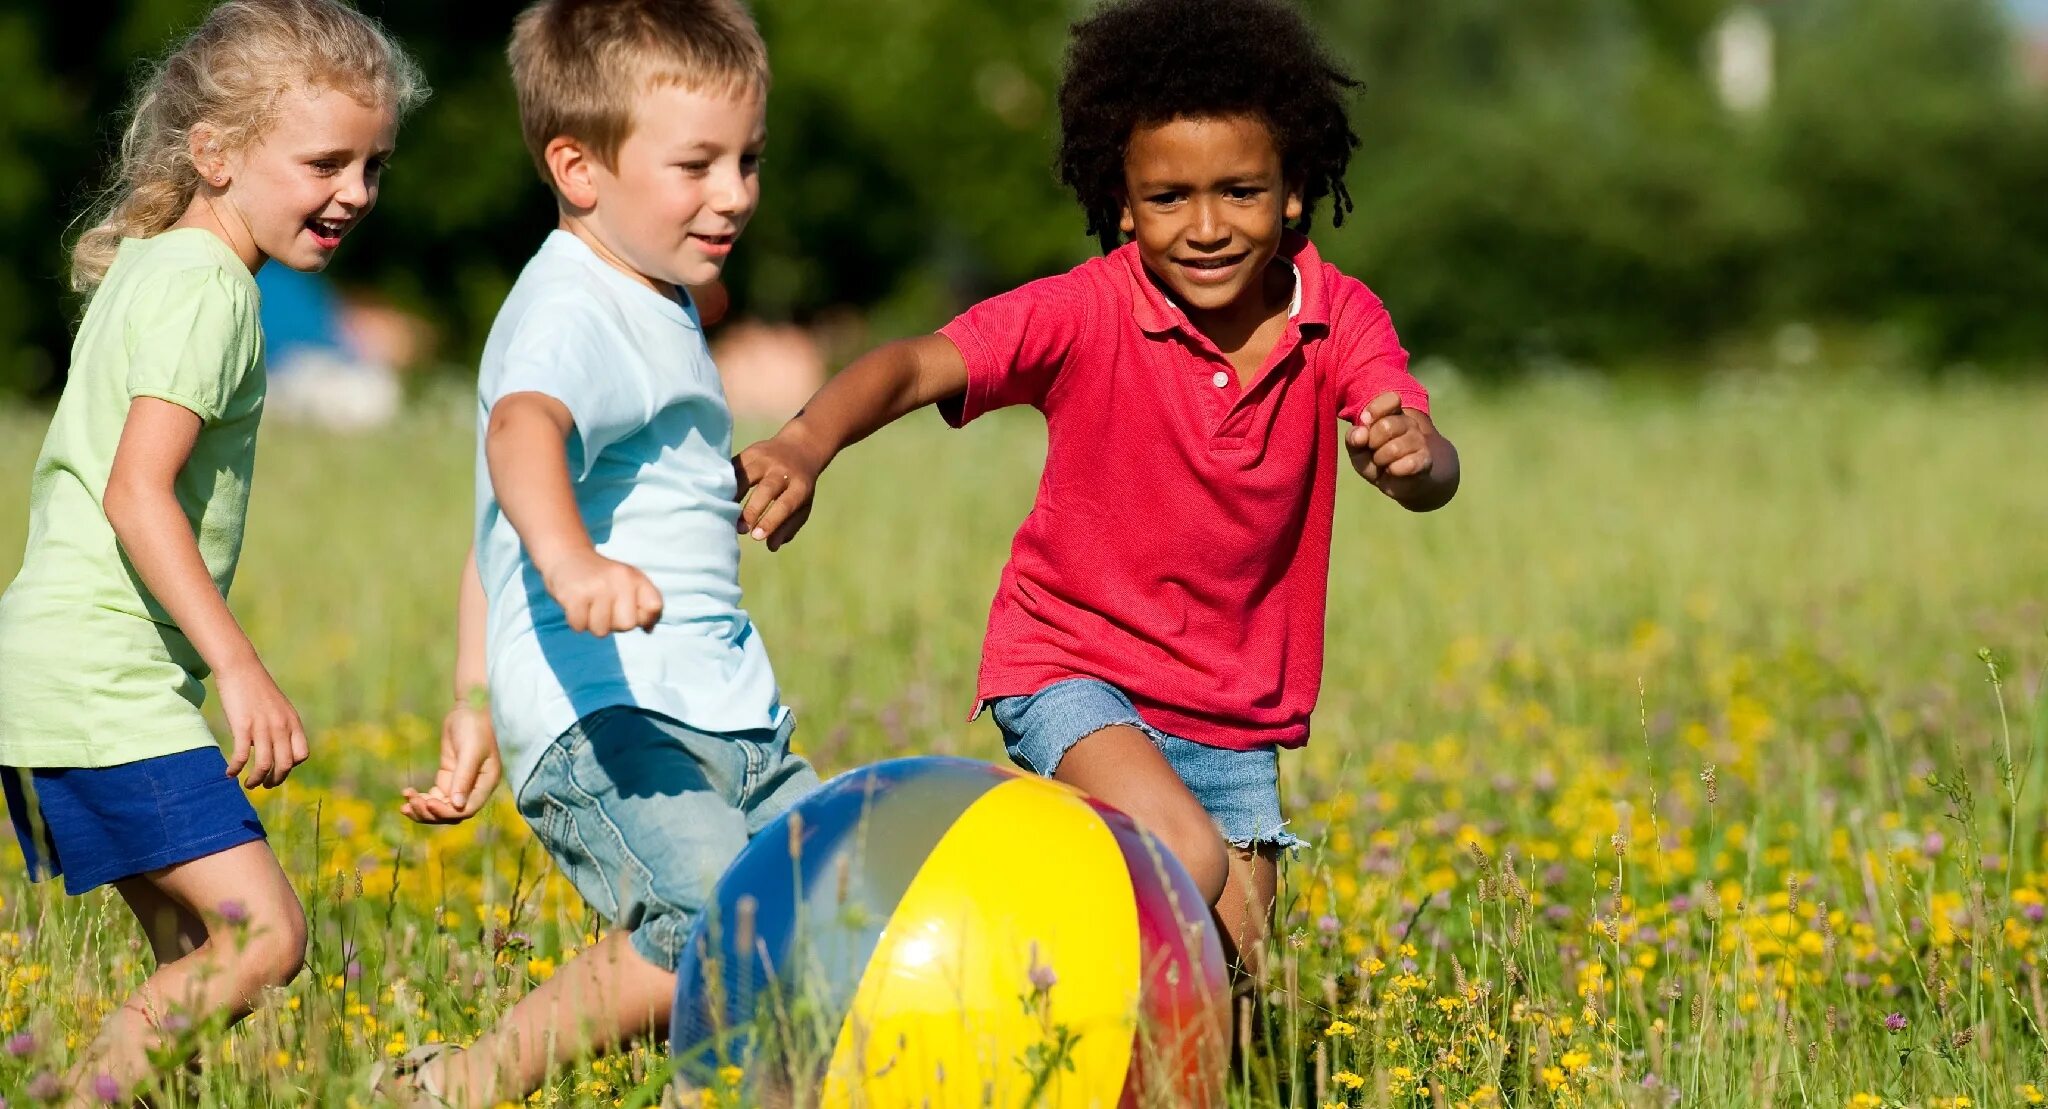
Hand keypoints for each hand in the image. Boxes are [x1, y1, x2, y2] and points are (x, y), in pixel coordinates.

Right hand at [218, 660, 307, 788]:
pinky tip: (229, 773)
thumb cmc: (258, 689)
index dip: (291, 767)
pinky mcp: (243, 726)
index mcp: (293, 723)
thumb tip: (279, 747)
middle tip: (265, 785)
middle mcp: (282, 727)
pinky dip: (235, 769)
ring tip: (249, 785)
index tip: (278, 768)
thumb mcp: (280, 708)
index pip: (301, 755)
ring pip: (264, 765)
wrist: (241, 668)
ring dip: (256, 780)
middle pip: (285, 765)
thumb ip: (283, 726)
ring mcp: (263, 727)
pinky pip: (241, 756)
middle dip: (275, 780)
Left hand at [401, 704, 502, 823]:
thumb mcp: (470, 751)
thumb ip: (464, 778)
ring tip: (404, 805)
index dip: (446, 812)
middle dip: (430, 813)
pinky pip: (435, 796)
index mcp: (486, 784)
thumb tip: (457, 805)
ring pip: (442, 807)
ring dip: (423, 809)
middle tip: (409, 804)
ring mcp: (461, 784)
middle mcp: (475, 788)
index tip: (427, 803)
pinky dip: (422, 799)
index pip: (466, 810)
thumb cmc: (475, 726)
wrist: (470, 708)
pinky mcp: (448, 777)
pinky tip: (407, 794)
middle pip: (452, 813)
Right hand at [540, 549, 662, 635]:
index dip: (643, 616)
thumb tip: (649, 629)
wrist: (567, 556)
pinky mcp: (575, 595)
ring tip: (589, 604)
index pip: (655, 607)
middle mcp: (620, 579)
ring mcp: (597, 586)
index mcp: (636, 577)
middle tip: (603, 606)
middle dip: (614, 624)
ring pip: (601, 630)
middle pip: (627, 625)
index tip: (628, 607)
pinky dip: (576, 620)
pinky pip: (580, 626)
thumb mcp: (629, 583)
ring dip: (592, 623)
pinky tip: (576, 604)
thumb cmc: (602, 578)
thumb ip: (645, 606)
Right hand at [733, 423, 825, 551]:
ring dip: (733, 495)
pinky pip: (734, 467)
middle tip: (740, 529)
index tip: (756, 536)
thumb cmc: (798, 486)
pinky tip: (715, 495)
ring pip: (746, 475)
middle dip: (752, 510)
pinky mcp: (750, 452)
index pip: (785, 504)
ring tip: (723, 512)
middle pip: (767, 488)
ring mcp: (765, 459)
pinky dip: (724, 481)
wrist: (799, 448)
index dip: (770, 521)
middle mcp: (782, 470)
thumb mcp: (802, 506)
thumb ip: (788, 527)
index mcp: (800, 485)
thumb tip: (771, 546)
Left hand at [1347, 391, 1433, 492]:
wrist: (1402, 482)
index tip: (1365, 422)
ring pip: (1394, 448)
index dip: (1374, 410)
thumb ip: (1353, 439)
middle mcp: (1409, 423)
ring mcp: (1419, 441)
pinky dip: (1394, 470)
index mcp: (1392, 414)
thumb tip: (1360, 433)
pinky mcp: (1425, 460)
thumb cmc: (1378, 461)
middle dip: (1372, 442)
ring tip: (1383, 463)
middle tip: (1373, 450)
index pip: (1391, 399)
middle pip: (1386, 426)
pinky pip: (1408, 463)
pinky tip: (1394, 470)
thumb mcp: (1358, 450)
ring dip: (1381, 459)